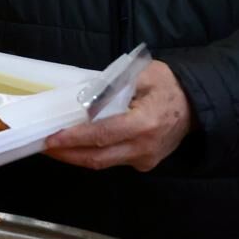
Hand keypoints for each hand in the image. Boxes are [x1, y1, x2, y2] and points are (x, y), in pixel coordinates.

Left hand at [43, 61, 193, 171]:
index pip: (102, 135)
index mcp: (144, 123)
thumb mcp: (143, 74)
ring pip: (102, 163)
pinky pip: (112, 161)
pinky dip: (91, 155)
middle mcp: (144, 147)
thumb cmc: (168, 85)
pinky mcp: (143, 163)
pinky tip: (75, 146)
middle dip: (66, 153)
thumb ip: (114, 86)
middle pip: (97, 157)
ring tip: (53, 146)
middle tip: (42, 144)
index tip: (51, 138)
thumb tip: (85, 98)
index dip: (74, 139)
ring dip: (75, 156)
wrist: (196, 105)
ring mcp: (145, 159)